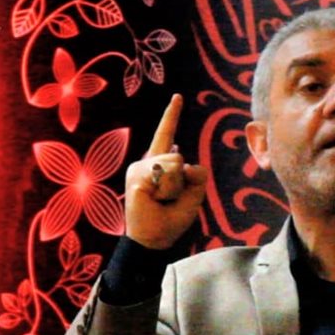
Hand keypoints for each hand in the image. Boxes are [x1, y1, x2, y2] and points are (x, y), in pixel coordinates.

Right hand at [124, 94, 208, 249]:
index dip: (172, 115)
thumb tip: (184, 161)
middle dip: (183, 181)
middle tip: (169, 198)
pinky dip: (169, 190)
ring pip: (174, 164)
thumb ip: (197, 175)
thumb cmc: (172, 217)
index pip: (167, 134)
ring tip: (162, 199)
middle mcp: (147, 162)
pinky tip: (155, 200)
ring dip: (176, 187)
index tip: (178, 97)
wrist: (155, 238)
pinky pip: (167, 175)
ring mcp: (139, 169)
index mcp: (160, 163)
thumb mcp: (194, 194)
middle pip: (179, 157)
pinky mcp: (137, 178)